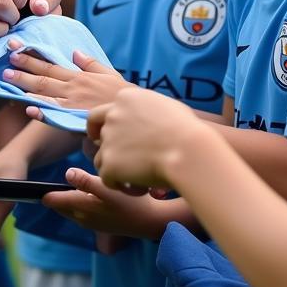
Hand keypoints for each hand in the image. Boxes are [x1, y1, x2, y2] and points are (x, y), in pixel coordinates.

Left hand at [1, 43, 125, 112]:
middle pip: (44, 75)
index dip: (32, 55)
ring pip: (45, 93)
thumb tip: (75, 51)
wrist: (133, 118)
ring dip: (25, 86)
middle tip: (5, 57)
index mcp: (79, 77)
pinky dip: (42, 113)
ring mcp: (72, 105)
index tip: (16, 47)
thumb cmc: (122, 97)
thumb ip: (91, 63)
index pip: (51, 63)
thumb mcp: (109, 74)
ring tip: (7, 79)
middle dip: (23, 66)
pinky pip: (56, 116)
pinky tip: (28, 109)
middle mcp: (73, 88)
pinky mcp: (76, 121)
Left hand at [41, 166, 169, 238]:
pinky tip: (83, 195)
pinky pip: (82, 213)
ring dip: (65, 201)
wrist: (151, 222)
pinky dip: (77, 205)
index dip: (44, 193)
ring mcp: (93, 223)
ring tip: (59, 188)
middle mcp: (84, 218)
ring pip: (72, 210)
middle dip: (52, 198)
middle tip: (40, 187)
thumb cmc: (131, 202)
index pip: (55, 201)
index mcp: (83, 208)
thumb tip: (67, 173)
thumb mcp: (109, 188)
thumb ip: (87, 181)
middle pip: (61, 207)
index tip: (31, 187)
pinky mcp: (101, 223)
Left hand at [89, 87, 203, 189]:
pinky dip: (117, 184)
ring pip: (100, 159)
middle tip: (118, 160)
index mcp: (124, 98)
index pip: (99, 113)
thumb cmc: (186, 129)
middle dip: (106, 147)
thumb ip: (147, 109)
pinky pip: (106, 178)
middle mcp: (112, 116)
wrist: (187, 149)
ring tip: (132, 177)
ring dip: (113, 168)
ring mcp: (109, 139)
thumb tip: (148, 117)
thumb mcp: (165, 106)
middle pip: (99, 135)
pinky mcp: (109, 164)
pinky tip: (134, 188)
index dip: (101, 127)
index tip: (105, 137)